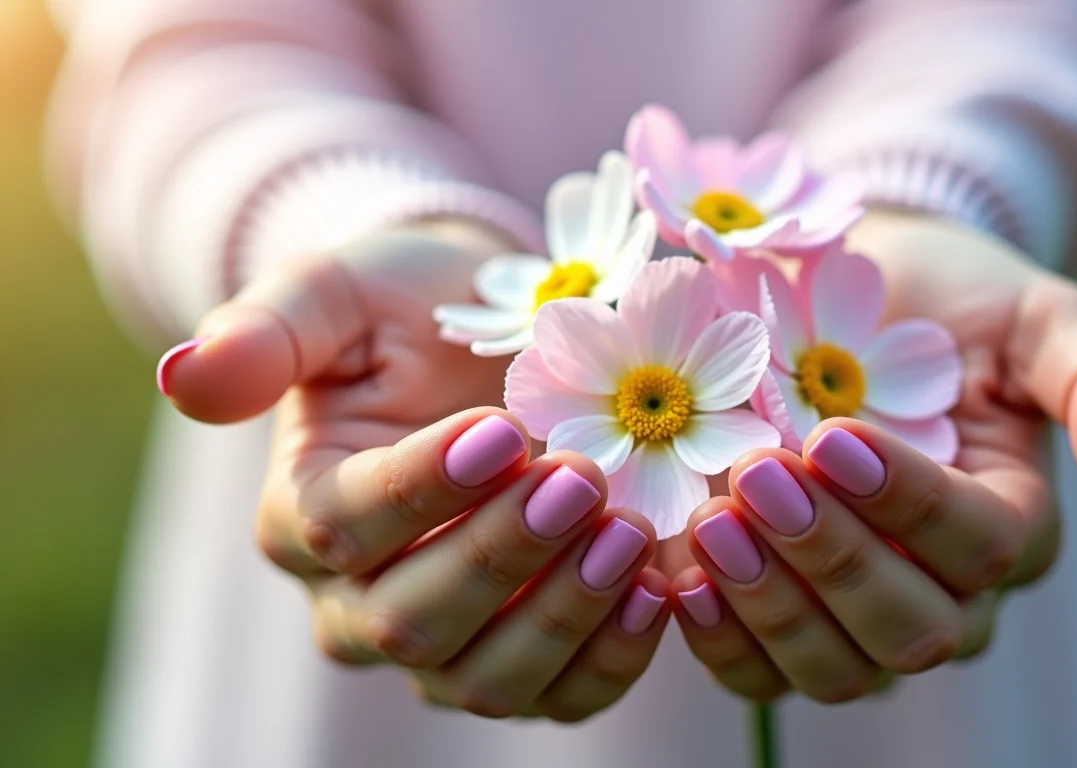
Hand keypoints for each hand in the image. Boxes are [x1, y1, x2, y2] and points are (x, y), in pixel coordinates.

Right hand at [158, 223, 670, 721]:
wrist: (489, 336)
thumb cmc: (406, 308)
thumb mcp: (338, 292)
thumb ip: (267, 330)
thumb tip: (180, 374)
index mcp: (300, 514)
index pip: (342, 526)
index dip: (419, 489)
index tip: (499, 430)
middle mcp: (358, 599)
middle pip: (409, 621)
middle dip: (498, 558)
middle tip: (578, 482)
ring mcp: (446, 642)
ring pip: (482, 678)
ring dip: (559, 616)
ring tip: (627, 535)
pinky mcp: (523, 654)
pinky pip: (560, 696)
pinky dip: (608, 659)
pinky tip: (655, 590)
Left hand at [669, 209, 1076, 702]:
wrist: (850, 299)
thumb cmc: (952, 305)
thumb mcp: (1039, 319)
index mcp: (1013, 529)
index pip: (979, 548)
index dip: (909, 503)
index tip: (834, 435)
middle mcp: (944, 593)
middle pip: (911, 630)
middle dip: (835, 559)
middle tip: (761, 477)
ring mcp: (857, 616)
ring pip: (835, 668)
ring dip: (771, 604)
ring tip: (712, 523)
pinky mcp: (781, 615)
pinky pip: (757, 672)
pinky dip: (720, 638)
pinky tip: (679, 578)